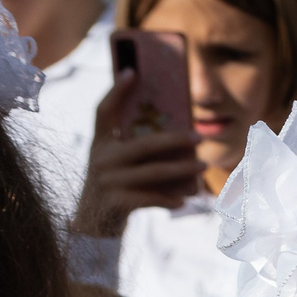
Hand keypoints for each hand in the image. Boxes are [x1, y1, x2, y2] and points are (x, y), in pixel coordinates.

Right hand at [73, 70, 202, 239]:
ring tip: (203, 166)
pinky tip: (184, 200)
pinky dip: (169, 199)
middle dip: (175, 140)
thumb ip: (136, 150)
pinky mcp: (116, 202)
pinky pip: (150, 198)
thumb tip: (180, 141)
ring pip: (154, 172)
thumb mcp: (117, 164)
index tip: (133, 71)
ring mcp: (108, 180)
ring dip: (183, 170)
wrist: (92, 224)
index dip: (116, 91)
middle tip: (199, 136)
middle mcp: (101, 158)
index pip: (103, 110)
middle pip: (144, 144)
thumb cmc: (115, 187)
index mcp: (99, 143)